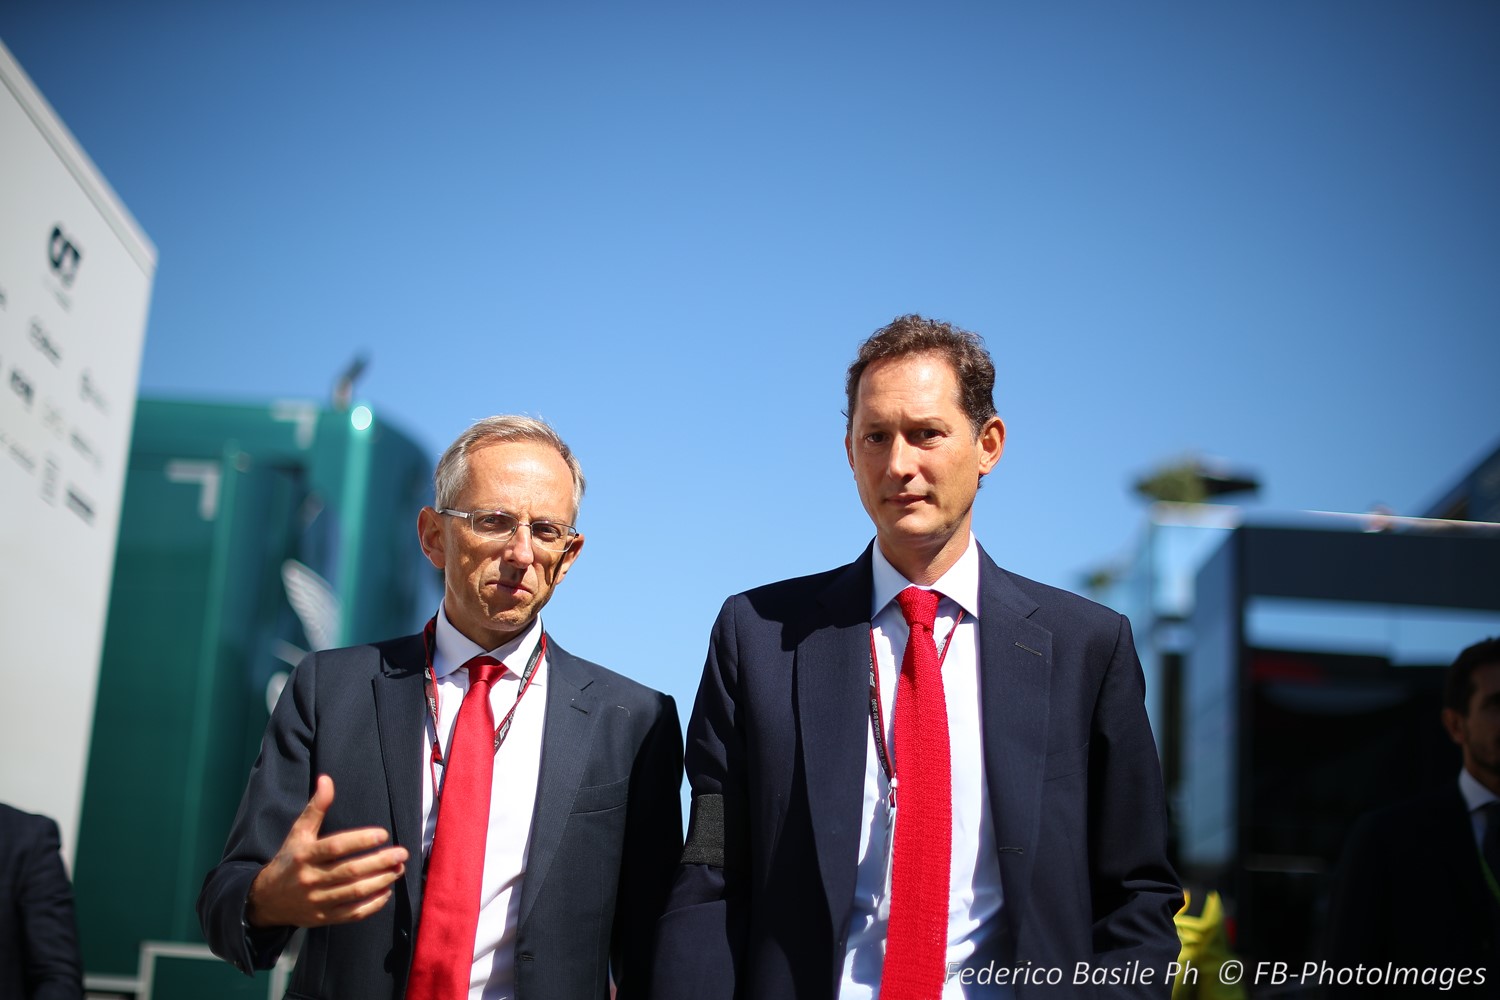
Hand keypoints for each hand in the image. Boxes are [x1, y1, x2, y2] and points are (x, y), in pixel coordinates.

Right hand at [246, 775, 407, 927]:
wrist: (266, 900)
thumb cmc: (289, 859)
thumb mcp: (298, 833)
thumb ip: (315, 808)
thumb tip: (326, 779)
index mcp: (304, 855)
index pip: (335, 847)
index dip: (360, 840)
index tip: (383, 834)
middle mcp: (310, 879)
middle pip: (350, 871)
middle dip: (379, 861)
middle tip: (402, 853)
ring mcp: (317, 901)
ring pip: (354, 892)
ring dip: (381, 881)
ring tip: (398, 869)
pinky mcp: (323, 918)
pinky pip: (352, 914)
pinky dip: (372, 904)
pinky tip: (386, 891)